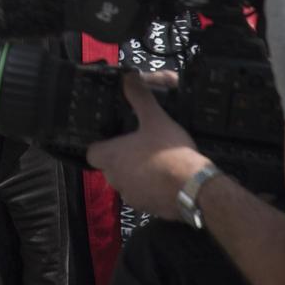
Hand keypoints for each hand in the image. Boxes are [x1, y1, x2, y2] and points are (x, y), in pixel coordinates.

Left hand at [85, 73, 209, 219]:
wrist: (193, 187)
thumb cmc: (169, 151)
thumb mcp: (155, 118)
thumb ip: (140, 97)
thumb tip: (129, 76)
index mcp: (112, 157)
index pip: (91, 153)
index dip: (101, 145)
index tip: (113, 139)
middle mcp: (116, 179)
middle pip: (109, 168)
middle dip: (121, 159)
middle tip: (138, 145)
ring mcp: (132, 197)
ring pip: (126, 183)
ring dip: (135, 174)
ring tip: (154, 160)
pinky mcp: (148, 208)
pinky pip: (143, 196)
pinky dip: (150, 188)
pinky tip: (166, 177)